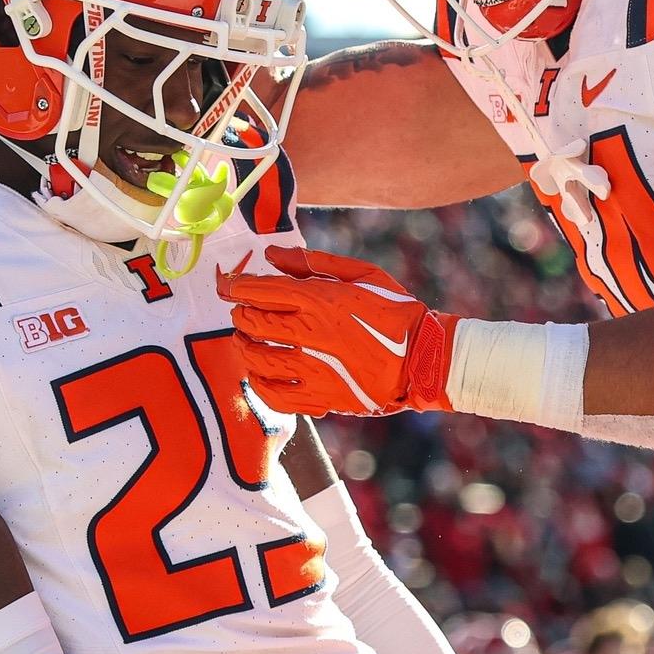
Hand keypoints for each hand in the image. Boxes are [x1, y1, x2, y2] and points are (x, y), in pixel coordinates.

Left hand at [220, 246, 455, 416]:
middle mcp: (309, 334)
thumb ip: (312, 264)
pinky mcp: (319, 398)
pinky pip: (272, 396)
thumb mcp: (361, 274)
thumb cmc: (395, 311)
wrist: (425, 360)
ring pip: (255, 358)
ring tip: (248, 342)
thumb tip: (271, 255)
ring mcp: (312, 369)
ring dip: (244, 347)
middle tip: (242, 314)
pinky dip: (258, 384)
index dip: (234, 286)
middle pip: (251, 323)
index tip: (227, 286)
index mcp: (318, 300)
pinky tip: (261, 375)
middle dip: (240, 315)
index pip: (257, 290)